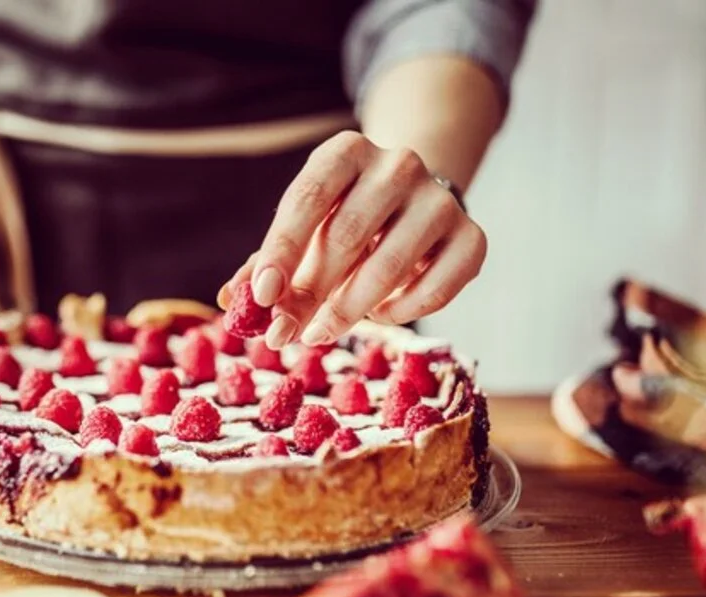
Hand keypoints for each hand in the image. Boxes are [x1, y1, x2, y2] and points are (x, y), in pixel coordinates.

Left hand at [218, 131, 486, 349]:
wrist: (412, 202)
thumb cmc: (341, 220)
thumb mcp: (302, 232)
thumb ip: (268, 265)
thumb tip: (232, 301)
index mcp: (346, 152)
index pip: (308, 198)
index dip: (282, 249)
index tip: (262, 296)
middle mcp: (398, 164)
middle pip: (348, 234)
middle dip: (311, 293)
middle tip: (285, 334)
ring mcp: (439, 199)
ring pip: (391, 265)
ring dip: (351, 309)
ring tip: (324, 330)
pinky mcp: (472, 237)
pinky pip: (436, 287)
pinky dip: (403, 312)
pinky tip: (381, 313)